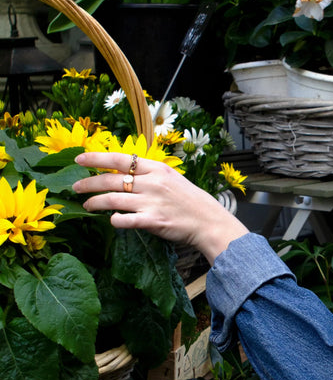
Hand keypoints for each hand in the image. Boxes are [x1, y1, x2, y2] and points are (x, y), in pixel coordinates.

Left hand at [73, 151, 247, 263]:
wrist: (209, 221)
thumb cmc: (189, 201)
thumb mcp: (171, 178)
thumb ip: (148, 175)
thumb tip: (122, 173)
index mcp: (157, 169)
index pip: (120, 159)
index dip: (96, 158)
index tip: (79, 159)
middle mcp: (152, 183)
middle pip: (111, 179)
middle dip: (88, 183)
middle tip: (75, 187)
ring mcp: (152, 202)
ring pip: (112, 199)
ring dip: (94, 202)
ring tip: (86, 205)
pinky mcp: (153, 221)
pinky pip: (125, 220)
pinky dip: (114, 219)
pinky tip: (110, 220)